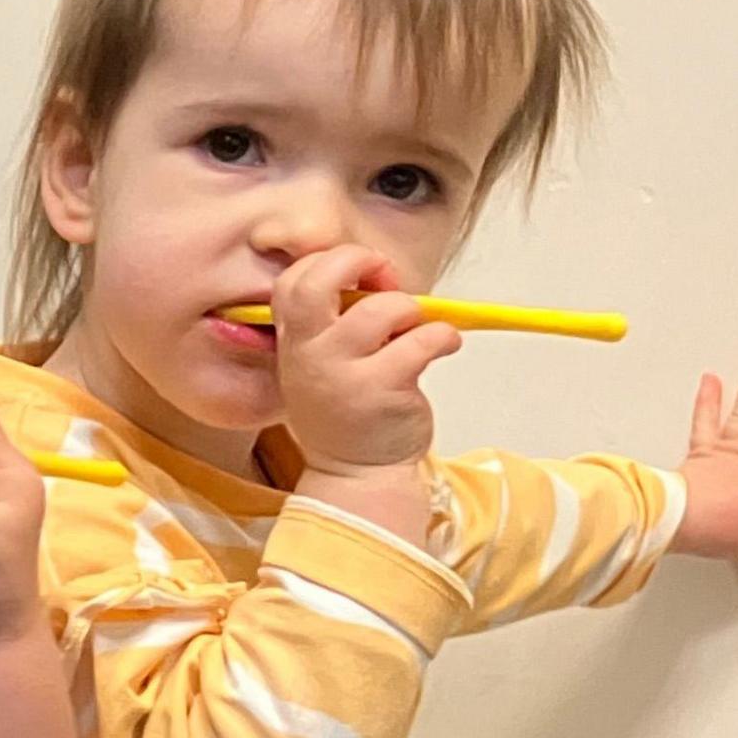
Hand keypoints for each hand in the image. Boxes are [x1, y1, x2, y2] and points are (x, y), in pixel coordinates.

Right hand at [272, 245, 459, 476]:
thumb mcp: (321, 363)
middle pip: (317, 282)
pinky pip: (423, 339)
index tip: (361, 280)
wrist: (356, 475)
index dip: (332, 265)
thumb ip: (334, 321)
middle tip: (385, 280)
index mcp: (292, 342)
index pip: (292, 280)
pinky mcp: (381, 390)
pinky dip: (444, 336)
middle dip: (358, 262)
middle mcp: (308, 355)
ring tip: (415, 331)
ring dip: (411, 310)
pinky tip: (443, 347)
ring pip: (382, 309)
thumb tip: (380, 278)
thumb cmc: (348, 410)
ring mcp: (341, 374)